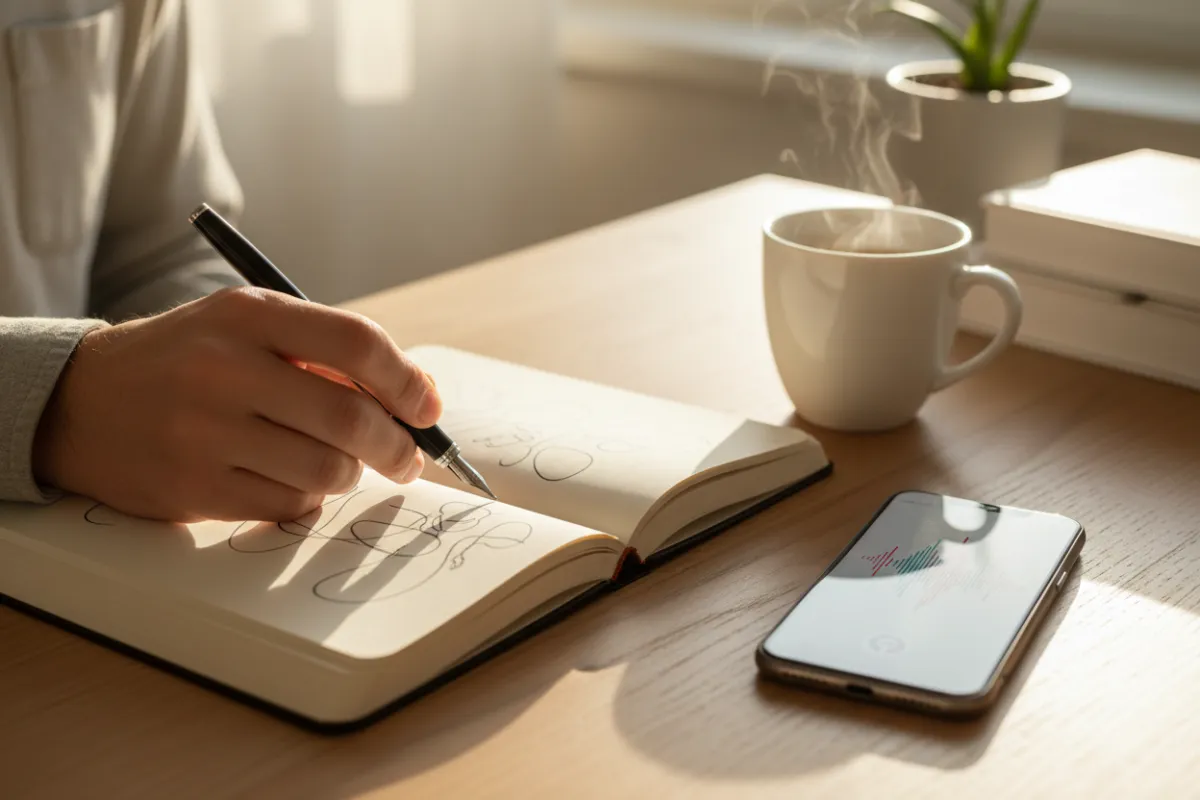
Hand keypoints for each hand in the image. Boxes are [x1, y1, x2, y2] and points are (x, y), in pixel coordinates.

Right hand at [32, 287, 441, 522]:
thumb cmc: (187, 362)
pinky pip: (288, 504)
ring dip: (347, 473)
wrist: (81, 403)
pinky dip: (306, 496)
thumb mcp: (245, 328)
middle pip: (351, 418)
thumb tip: (417, 395)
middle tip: (406, 458)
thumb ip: (324, 351)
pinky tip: (288, 478)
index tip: (427, 408)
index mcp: (248, 316)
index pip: (356, 344)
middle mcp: (225, 368)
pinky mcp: (193, 488)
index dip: (407, 381)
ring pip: (326, 469)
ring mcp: (205, 432)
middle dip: (396, 446)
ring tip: (332, 462)